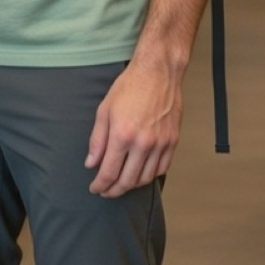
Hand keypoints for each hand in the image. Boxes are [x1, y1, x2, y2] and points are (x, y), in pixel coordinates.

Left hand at [84, 58, 182, 197]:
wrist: (158, 72)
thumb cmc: (130, 86)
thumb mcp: (104, 110)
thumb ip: (97, 140)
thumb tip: (91, 163)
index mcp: (122, 135)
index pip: (109, 172)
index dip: (100, 185)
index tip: (95, 188)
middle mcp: (143, 144)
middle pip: (128, 181)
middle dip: (114, 190)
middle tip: (105, 191)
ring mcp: (161, 144)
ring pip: (146, 178)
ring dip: (131, 185)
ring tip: (121, 183)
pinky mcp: (173, 142)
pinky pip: (162, 169)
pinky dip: (150, 176)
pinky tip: (141, 173)